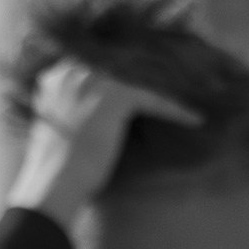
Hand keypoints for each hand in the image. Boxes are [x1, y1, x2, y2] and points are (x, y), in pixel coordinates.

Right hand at [8, 53, 198, 223]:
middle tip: (175, 82)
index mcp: (56, 76)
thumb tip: (97, 116)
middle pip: (122, 66)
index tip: (144, 87)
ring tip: (187, 100)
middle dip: (148, 75)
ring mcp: (93, 79)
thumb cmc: (57, 170)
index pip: (99, 66)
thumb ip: (75, 111)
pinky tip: (195, 119)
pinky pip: (153, 98)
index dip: (123, 76)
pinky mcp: (114, 94)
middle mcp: (73, 70)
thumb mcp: (63, 130)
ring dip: (165, 91)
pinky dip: (175, 110)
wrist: (53, 183)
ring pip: (139, 79)